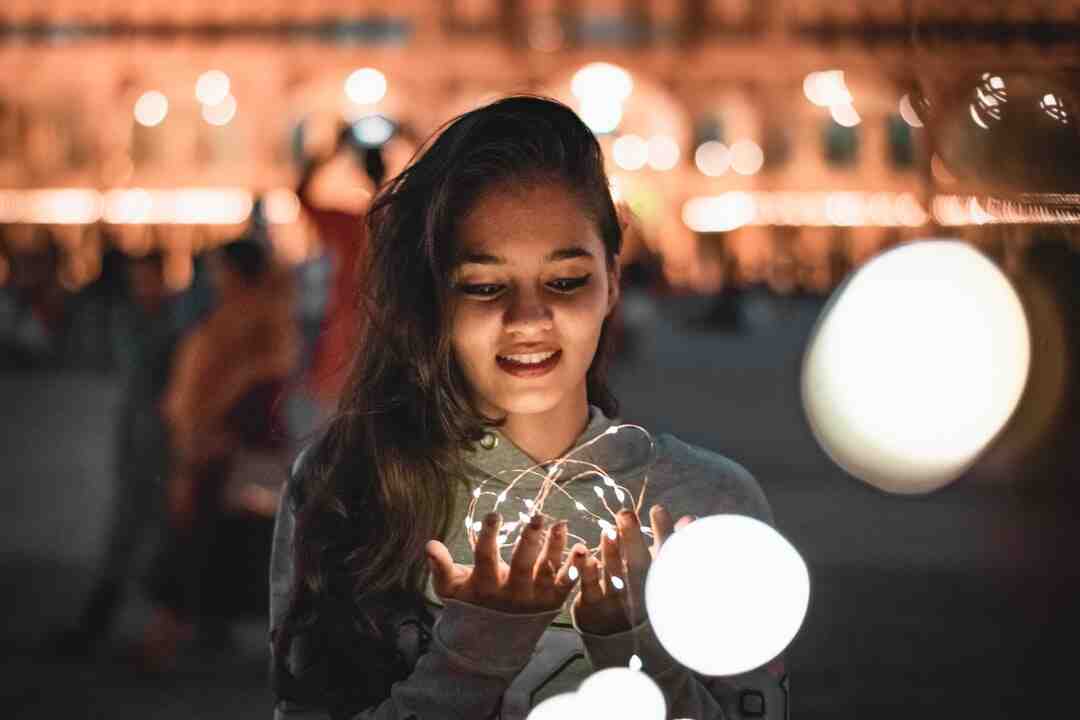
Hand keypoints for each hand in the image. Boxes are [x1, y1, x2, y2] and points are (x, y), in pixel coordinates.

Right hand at [426, 512, 579, 614]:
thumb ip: (440, 566)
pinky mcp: (553, 601)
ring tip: (562, 524)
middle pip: (522, 565)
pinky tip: (584, 549)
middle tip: (538, 516)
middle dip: (530, 541)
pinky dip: (576, 568)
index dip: (488, 536)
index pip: (486, 557)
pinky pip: (566, 584)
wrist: (494, 643)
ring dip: (556, 548)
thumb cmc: (471, 604)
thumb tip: (429, 543)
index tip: (492, 515)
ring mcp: (534, 597)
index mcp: (485, 585)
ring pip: (547, 571)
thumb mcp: (451, 588)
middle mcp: (512, 592)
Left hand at [572, 504, 695, 635]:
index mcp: (659, 584)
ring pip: (614, 577)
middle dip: (632, 540)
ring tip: (607, 530)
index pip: (665, 557)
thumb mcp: (660, 573)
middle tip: (625, 514)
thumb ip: (671, 546)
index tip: (657, 509)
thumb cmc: (644, 597)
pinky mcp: (593, 609)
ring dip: (610, 554)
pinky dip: (588, 573)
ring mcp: (617, 603)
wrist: (621, 647)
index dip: (662, 534)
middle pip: (638, 567)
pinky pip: (590, 590)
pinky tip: (585, 555)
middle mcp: (640, 596)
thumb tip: (689, 519)